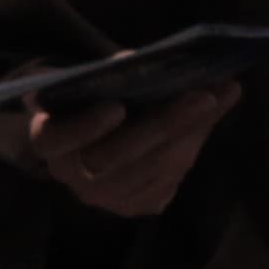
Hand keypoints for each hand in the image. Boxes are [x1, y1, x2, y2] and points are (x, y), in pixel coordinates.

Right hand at [0, 80, 237, 219]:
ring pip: (151, 171)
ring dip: (191, 133)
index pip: (57, 139)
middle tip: (204, 96)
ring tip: (221, 96)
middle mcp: (72, 177)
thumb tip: (143, 62)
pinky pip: (169, 180)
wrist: (88, 136)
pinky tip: (210, 116)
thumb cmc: (85, 97)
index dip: (85, 127)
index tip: (116, 106)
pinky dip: (192, 146)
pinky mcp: (136, 205)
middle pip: (118, 158)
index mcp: (48, 140)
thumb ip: (107, 73)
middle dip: (165, 125)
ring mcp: (105, 198)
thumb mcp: (85, 78)